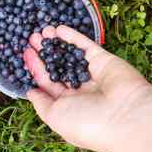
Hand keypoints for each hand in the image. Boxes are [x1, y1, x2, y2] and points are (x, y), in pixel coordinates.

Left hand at [24, 25, 148, 151]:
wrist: (125, 115)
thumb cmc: (86, 122)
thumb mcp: (55, 117)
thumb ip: (41, 103)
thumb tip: (30, 92)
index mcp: (69, 105)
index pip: (48, 83)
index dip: (36, 67)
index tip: (25, 53)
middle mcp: (80, 89)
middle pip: (58, 65)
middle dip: (44, 52)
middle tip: (31, 38)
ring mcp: (93, 74)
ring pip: (71, 54)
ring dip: (56, 42)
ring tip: (42, 30)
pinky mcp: (103, 60)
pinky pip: (85, 46)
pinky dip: (73, 36)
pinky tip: (59, 29)